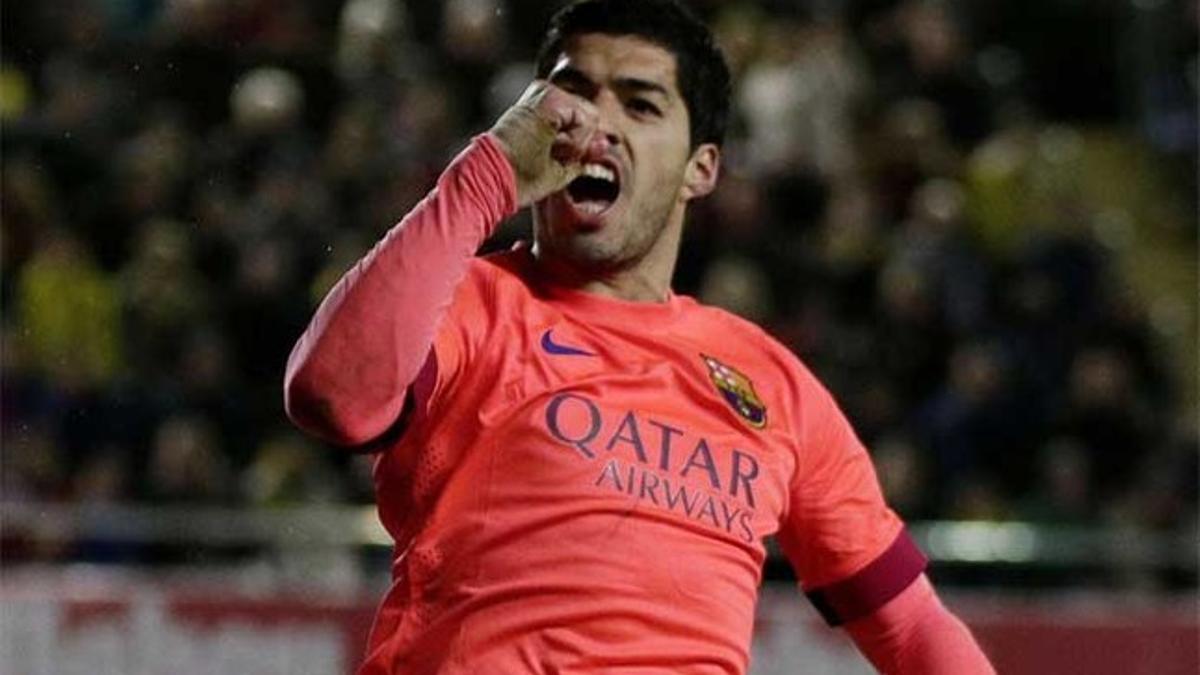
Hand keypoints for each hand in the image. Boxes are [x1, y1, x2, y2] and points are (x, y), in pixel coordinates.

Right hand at [489, 81, 598, 206]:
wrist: (489, 179)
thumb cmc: (516, 178)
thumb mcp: (557, 167)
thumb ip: (582, 154)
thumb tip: (606, 143)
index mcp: (541, 108)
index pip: (582, 119)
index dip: (582, 145)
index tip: (562, 160)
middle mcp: (542, 94)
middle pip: (588, 116)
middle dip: (580, 144)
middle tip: (554, 159)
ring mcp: (544, 93)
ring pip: (588, 115)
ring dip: (577, 142)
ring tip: (552, 155)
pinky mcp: (549, 98)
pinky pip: (585, 117)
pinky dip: (577, 140)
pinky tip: (557, 150)